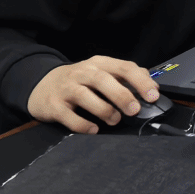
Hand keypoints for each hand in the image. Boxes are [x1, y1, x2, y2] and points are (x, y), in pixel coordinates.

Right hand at [28, 56, 160, 133]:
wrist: (41, 85)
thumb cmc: (79, 81)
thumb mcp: (102, 72)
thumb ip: (125, 77)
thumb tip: (151, 83)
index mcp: (99, 63)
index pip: (124, 67)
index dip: (140, 81)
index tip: (153, 96)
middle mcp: (82, 72)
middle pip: (103, 79)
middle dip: (122, 95)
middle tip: (134, 110)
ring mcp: (66, 88)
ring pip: (85, 96)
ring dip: (104, 109)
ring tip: (115, 120)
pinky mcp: (53, 105)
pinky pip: (68, 116)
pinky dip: (82, 124)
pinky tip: (93, 129)